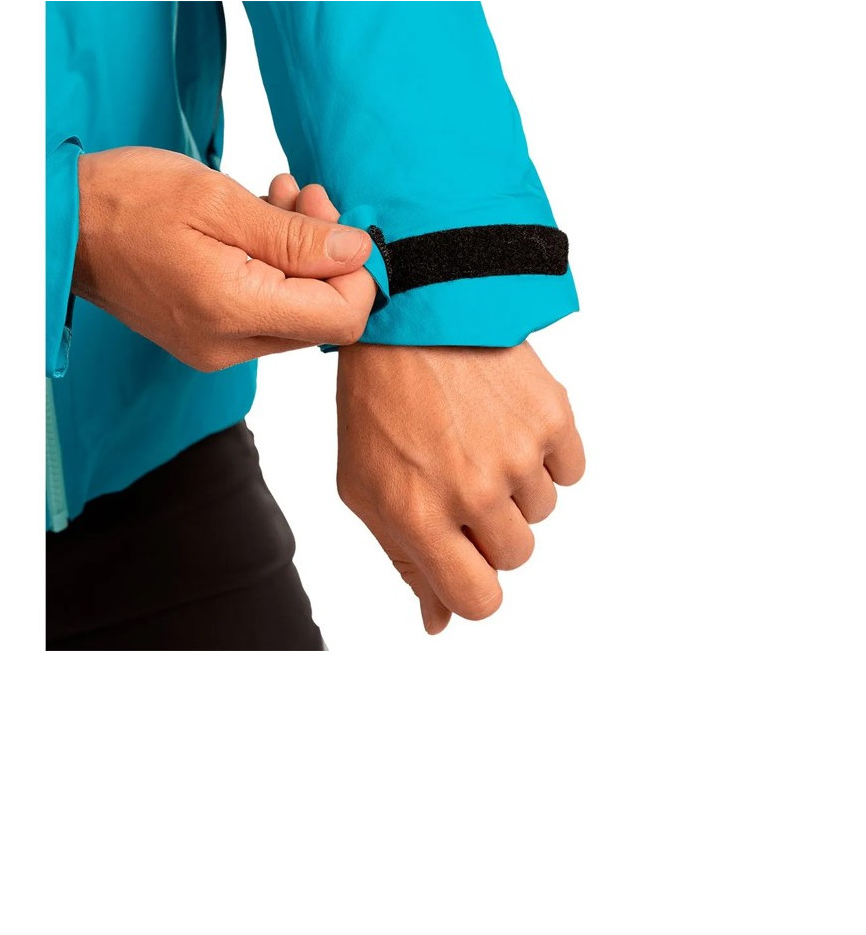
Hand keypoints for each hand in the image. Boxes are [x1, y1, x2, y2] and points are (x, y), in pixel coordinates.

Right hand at [72, 148, 375, 370]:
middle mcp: (226, 346)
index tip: (335, 216)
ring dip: (301, 255)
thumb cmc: (127, 202)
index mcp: (232, 313)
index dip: (358, 270)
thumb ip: (295, 236)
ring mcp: (214, 347)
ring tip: (278, 197)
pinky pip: (263, 310)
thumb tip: (357, 253)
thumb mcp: (218, 202)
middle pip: (322, 317)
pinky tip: (257, 222)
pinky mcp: (204, 337)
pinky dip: (273, 267)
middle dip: (329, 254)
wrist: (61, 224)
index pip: (342, 319)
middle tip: (306, 194)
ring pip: (295, 312)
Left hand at [335, 341, 585, 633]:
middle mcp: (471, 491)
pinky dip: (547, 454)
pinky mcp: (550, 416)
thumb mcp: (364, 486)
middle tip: (461, 478)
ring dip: (516, 486)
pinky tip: (508, 421)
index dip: (476, 589)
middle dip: (491, 529)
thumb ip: (404, 559)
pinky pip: (569, 470)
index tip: (469, 564)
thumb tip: (439, 623)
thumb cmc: (377, 403)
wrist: (410, 311)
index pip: (478, 601)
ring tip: (477, 437)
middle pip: (515, 556)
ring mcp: (516, 454)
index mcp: (418, 516)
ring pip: (541, 511)